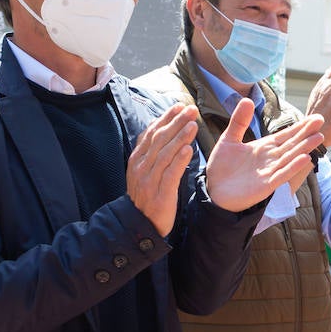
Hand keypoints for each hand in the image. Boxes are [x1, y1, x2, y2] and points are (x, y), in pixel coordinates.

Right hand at [128, 103, 199, 235]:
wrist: (139, 225)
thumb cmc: (147, 196)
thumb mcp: (143, 172)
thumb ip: (150, 153)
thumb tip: (158, 130)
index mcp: (137, 160)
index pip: (151, 133)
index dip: (165, 119)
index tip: (179, 106)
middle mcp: (141, 167)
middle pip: (159, 139)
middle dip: (175, 122)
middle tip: (191, 109)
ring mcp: (149, 180)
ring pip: (165, 154)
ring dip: (179, 137)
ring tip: (193, 124)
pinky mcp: (160, 193)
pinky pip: (170, 174)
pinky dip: (179, 160)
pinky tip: (188, 149)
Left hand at [205, 97, 325, 212]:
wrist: (213, 192)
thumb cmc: (222, 167)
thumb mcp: (228, 139)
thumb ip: (239, 121)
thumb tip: (248, 99)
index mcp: (264, 147)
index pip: (285, 135)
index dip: (299, 127)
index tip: (314, 118)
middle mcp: (271, 159)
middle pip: (292, 144)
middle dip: (306, 133)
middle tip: (321, 120)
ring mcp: (270, 172)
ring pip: (290, 158)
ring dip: (304, 148)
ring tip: (318, 137)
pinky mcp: (266, 186)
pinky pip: (282, 175)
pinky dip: (293, 167)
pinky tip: (305, 158)